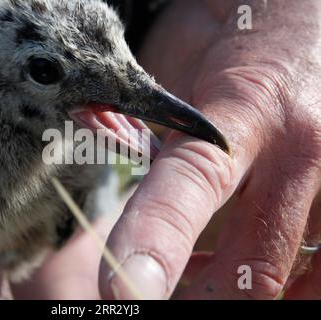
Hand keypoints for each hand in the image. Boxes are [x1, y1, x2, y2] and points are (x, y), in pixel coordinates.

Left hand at [97, 0, 320, 298]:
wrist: (304, 12)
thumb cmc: (239, 39)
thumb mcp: (187, 68)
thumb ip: (156, 130)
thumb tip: (109, 165)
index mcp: (244, 108)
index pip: (192, 182)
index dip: (156, 241)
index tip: (124, 292)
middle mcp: (300, 149)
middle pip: (249, 264)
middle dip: (194, 297)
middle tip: (153, 294)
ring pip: (290, 280)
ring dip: (235, 295)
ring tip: (198, 278)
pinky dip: (286, 290)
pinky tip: (254, 271)